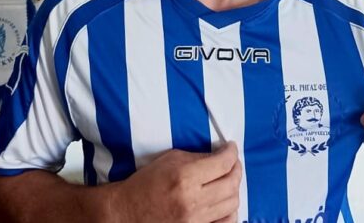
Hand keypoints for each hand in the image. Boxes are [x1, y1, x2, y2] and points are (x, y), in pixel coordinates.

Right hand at [110, 141, 241, 222]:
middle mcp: (192, 201)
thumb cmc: (147, 182)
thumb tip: (221, 156)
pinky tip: (224, 202)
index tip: (231, 148)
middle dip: (236, 169)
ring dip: (234, 189)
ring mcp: (195, 221)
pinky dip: (230, 211)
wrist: (127, 212)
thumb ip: (198, 157)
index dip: (232, 152)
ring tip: (228, 180)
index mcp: (185, 177)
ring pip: (232, 204)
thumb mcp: (170, 160)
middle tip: (233, 163)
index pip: (223, 163)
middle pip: (232, 184)